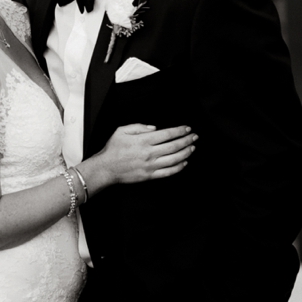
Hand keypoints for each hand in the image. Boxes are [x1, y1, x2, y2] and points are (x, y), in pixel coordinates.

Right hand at [82, 124, 196, 189]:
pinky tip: (184, 162)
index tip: (187, 128)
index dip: (179, 131)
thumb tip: (154, 128)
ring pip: (174, 159)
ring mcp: (150, 165)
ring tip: (192, 148)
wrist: (106, 168)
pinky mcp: (150, 176)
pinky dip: (178, 167)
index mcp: (142, 140)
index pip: (166, 134)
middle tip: (194, 137)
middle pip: (173, 146)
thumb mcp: (121, 131)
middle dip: (186, 140)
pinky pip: (168, 172)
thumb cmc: (112, 149)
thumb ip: (138, 126)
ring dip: (186, 153)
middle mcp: (149, 153)